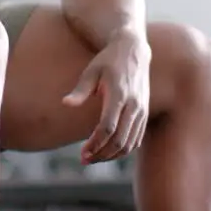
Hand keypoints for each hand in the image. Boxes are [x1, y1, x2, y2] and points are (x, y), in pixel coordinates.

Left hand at [61, 30, 152, 163]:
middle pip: (120, 140)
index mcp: (119, 95)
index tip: (82, 153)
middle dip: (101, 154)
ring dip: (112, 155)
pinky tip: (108, 151)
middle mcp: (134, 105)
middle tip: (84, 160)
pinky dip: (123, 149)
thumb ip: (80, 90)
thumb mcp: (91, 71)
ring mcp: (142, 110)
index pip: (108, 128)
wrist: (134, 51)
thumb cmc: (108, 60)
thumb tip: (65, 104)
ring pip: (130, 143)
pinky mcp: (145, 113)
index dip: (95, 144)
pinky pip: (136, 139)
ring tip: (94, 158)